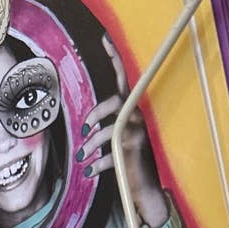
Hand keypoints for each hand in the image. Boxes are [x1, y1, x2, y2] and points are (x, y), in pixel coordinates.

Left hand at [77, 36, 167, 227]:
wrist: (145, 189)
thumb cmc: (127, 161)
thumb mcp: (117, 139)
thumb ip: (107, 127)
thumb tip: (86, 125)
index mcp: (132, 111)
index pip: (123, 80)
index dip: (115, 58)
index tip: (104, 38)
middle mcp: (137, 118)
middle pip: (115, 103)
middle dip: (95, 115)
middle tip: (83, 130)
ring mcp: (137, 136)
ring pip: (110, 131)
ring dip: (92, 145)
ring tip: (82, 157)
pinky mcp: (133, 155)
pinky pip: (110, 157)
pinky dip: (96, 166)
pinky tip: (89, 172)